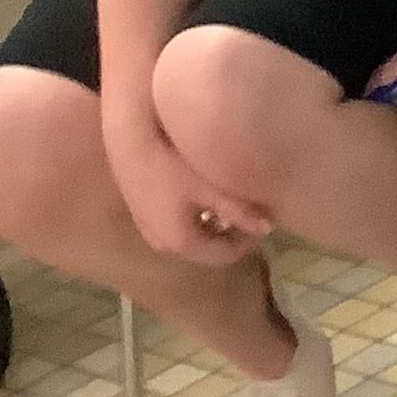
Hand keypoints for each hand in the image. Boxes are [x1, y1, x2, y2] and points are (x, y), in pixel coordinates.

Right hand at [104, 113, 270, 258]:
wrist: (128, 141)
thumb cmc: (173, 164)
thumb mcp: (211, 188)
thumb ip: (241, 211)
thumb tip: (267, 228)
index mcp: (180, 242)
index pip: (223, 256)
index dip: (248, 242)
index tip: (264, 222)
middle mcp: (161, 243)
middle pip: (206, 248)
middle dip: (231, 234)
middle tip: (251, 212)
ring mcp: (148, 228)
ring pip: (190, 236)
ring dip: (213, 224)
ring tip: (230, 201)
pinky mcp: (141, 213)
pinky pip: (175, 224)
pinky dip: (195, 217)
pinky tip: (203, 195)